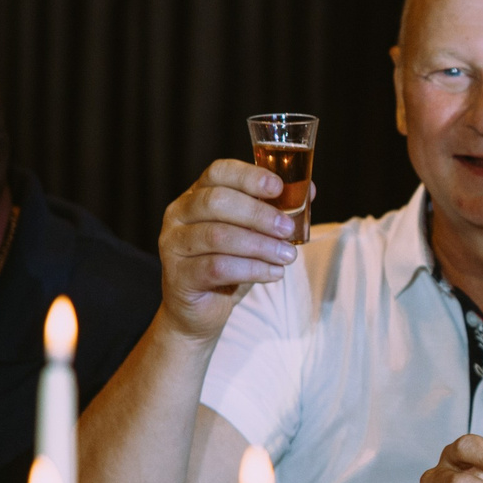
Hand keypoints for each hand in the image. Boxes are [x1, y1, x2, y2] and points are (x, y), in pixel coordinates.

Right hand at [154, 158, 302, 340]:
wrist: (201, 310)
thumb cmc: (230, 264)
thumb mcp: (253, 234)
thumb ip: (274, 211)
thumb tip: (308, 191)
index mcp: (196, 195)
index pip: (218, 172)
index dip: (249, 176)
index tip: (277, 187)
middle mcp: (179, 215)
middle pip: (216, 202)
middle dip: (258, 214)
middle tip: (287, 229)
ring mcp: (174, 244)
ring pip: (218, 236)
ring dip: (260, 245)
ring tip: (287, 255)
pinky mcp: (178, 275)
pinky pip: (217, 267)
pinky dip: (252, 269)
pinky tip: (274, 273)